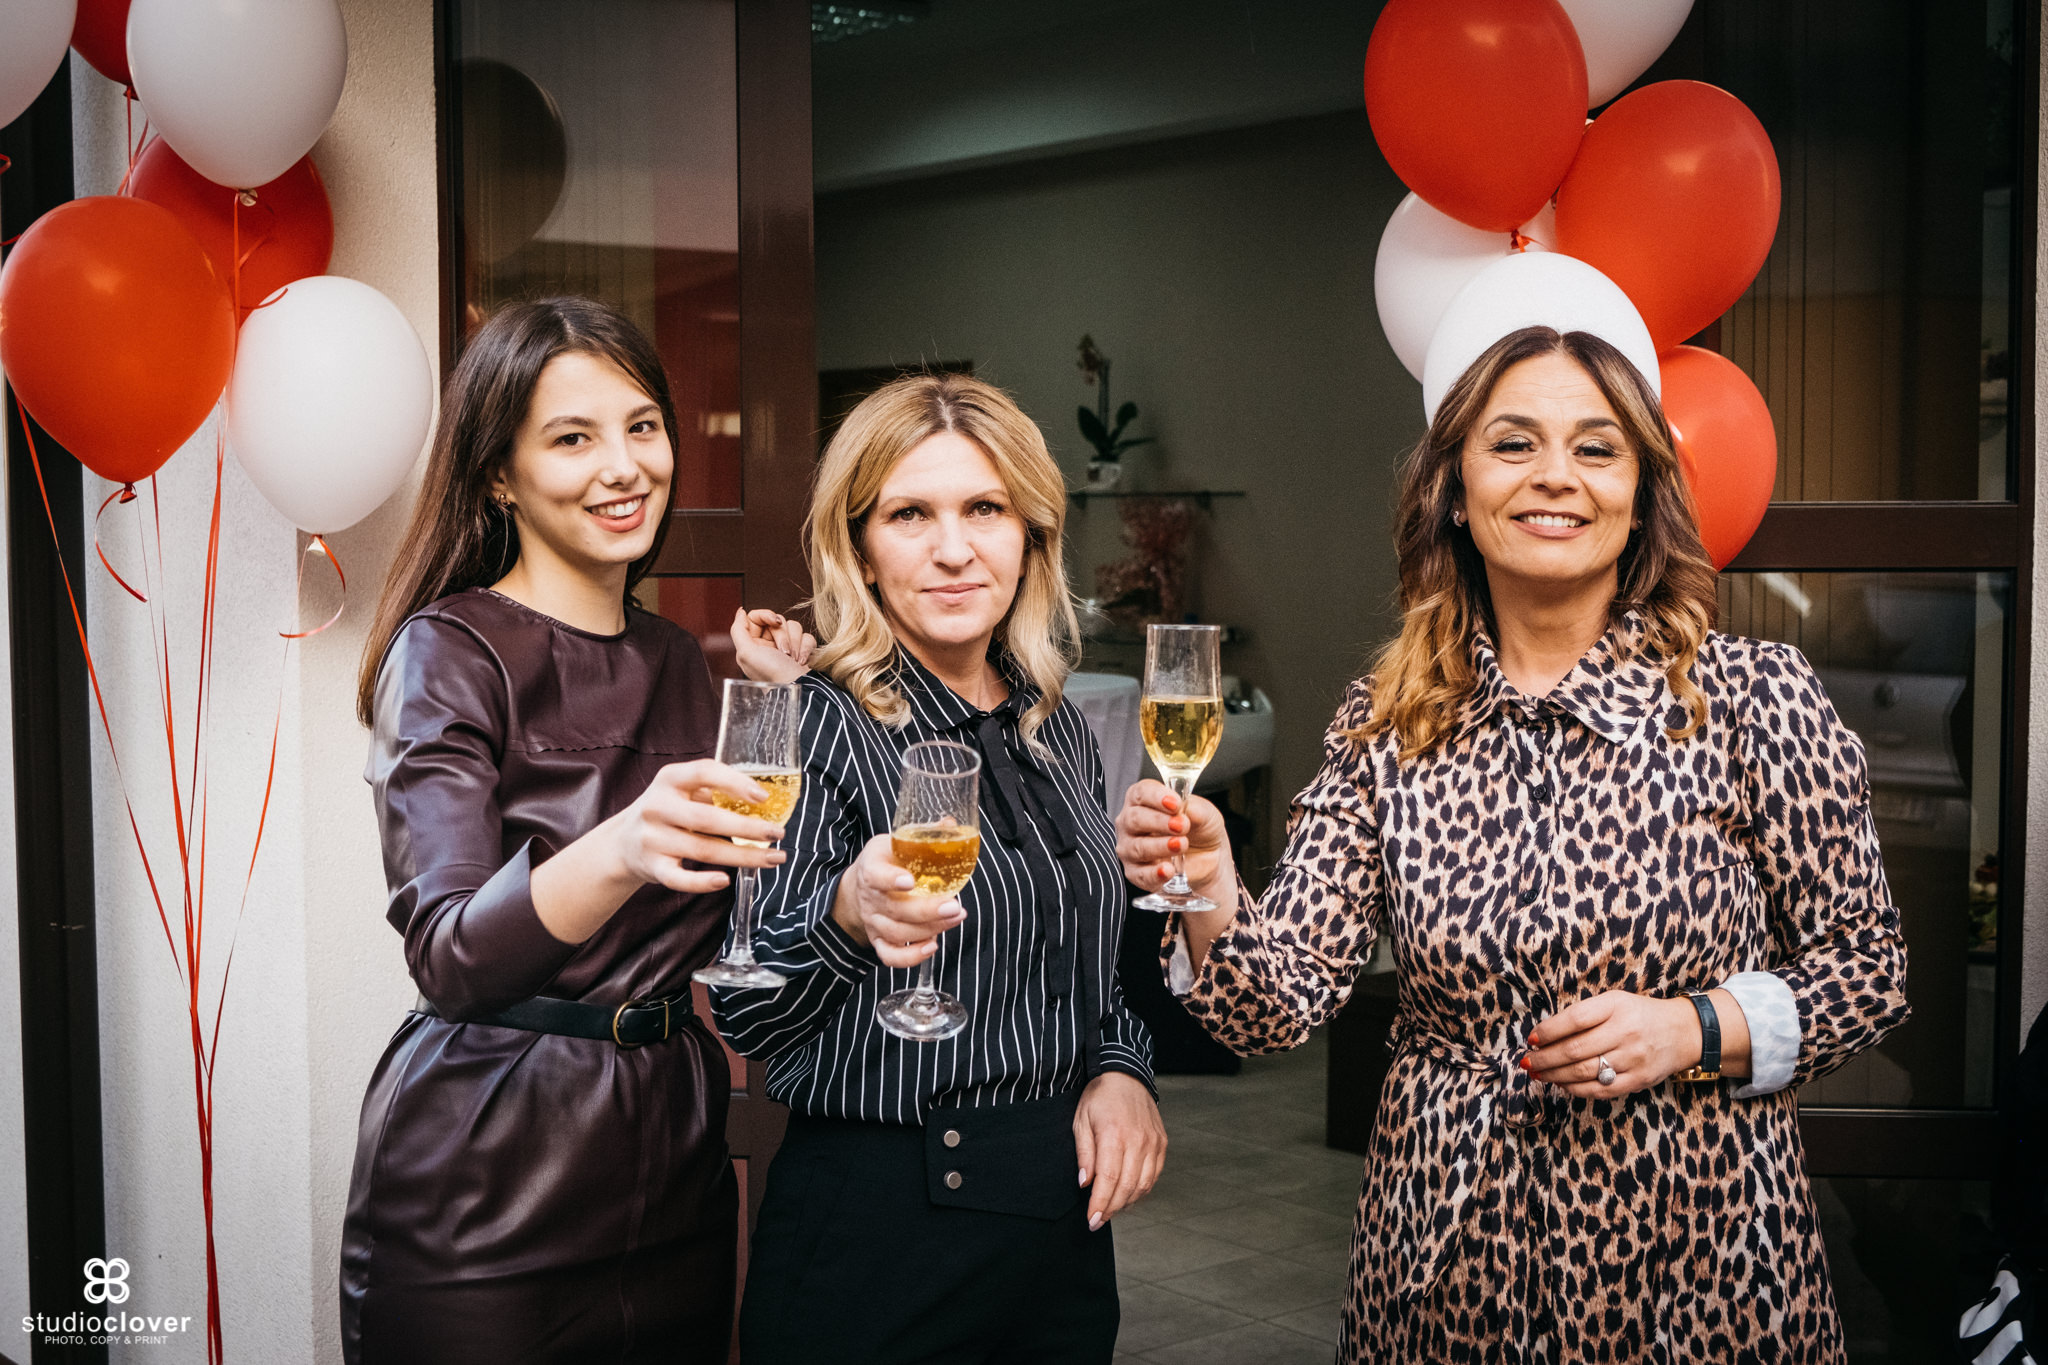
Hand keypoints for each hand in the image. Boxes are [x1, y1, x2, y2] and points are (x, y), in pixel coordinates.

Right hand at [610, 760, 788, 893]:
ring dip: (743, 856)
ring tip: (772, 858)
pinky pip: (679, 878)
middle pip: (708, 819)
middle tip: (778, 833)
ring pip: (703, 850)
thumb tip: (766, 802)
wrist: (622, 842)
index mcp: (670, 779)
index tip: (763, 797)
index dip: (735, 782)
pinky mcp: (652, 867)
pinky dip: (702, 882)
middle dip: (748, 827)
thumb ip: (713, 789)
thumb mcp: (681, 789)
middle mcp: (658, 806)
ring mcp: (653, 838)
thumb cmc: (667, 811)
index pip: (704, 772)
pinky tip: (726, 880)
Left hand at [731, 608, 814, 683]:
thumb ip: (738, 630)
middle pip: (777, 620)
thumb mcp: (746, 653)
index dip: (767, 615)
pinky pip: (806, 636)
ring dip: (795, 642)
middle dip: (783, 635)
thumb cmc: (771, 674)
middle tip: (783, 652)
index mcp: (752, 644)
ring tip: (792, 659)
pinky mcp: (802, 650)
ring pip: (793, 626)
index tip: (775, 622)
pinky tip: (801, 661)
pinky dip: (806, 648)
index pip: (757, 616)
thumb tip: (741, 612)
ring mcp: (786, 647)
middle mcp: (767, 645)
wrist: (797, 689)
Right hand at [829, 833, 966, 968]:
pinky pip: (890, 956)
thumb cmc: (885, 860)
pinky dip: (910, 957)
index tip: (909, 880)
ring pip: (897, 933)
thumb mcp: (896, 841)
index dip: (890, 879)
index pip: (875, 875)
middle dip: (927, 911)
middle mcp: (870, 898)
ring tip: (956, 918)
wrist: (861, 885)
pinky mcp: (878, 939)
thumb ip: (922, 834)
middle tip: (954, 906)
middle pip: (895, 910)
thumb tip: (951, 823)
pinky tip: (932, 946)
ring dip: (929, 929)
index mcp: (871, 868)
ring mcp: (874, 921)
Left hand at [1073, 1071, 1166, 1229]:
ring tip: (1111, 1209)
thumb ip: (1084, 1153)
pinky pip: (1154, 1175)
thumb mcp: (1081, 1120)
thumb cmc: (1100, 1096)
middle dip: (1111, 1209)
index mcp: (1114, 1134)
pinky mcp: (1162, 1143)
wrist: (1126, 1075)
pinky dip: (1141, 1190)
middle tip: (1097, 1221)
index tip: (1092, 1220)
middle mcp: (1138, 1140)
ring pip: (1143, 1185)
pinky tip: (1128, 1195)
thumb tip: (1085, 1183)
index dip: (1100, 1204)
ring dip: (1126, 1202)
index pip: (1109, 1180)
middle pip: (1127, 1187)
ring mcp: (1153, 1142)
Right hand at [1114, 779, 1228, 895]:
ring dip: (1160, 846)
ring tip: (1182, 845)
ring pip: (1137, 847)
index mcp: (1144, 801)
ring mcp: (1130, 849)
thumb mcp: (1206, 814)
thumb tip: (1184, 808)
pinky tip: (1169, 870)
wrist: (1209, 860)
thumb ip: (1195, 808)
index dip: (1156, 797)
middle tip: (1182, 826)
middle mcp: (1131, 823)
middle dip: (1158, 821)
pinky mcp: (1136, 873)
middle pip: (1134, 818)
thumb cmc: (1200, 830)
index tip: (1175, 804)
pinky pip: (1140, 874)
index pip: (1141, 793)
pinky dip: (1154, 873)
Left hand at [1522, 991, 1702, 1097]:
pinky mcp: (1638, 1081)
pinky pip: (1600, 1090)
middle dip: (1545, 1058)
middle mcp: (1626, 1032)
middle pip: (1575, 1050)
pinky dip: (1576, 1089)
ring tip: (1538, 1073)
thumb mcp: (1614, 1002)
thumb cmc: (1638, 1015)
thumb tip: (1545, 1035)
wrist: (1682, 1032)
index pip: (1575, 1019)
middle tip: (1527, 1061)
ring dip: (1555, 1075)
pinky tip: (1561, 1083)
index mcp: (1617, 1006)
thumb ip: (1584, 1015)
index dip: (1549, 1030)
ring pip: (1584, 1072)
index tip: (1532, 1038)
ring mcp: (1633, 1059)